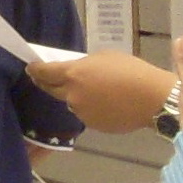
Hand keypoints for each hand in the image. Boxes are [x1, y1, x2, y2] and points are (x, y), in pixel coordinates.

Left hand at [27, 51, 174, 133]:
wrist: (152, 98)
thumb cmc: (132, 72)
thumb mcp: (105, 58)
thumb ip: (85, 65)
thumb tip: (78, 72)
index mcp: (73, 75)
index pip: (44, 72)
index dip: (35, 70)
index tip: (30, 68)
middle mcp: (71, 96)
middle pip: (51, 90)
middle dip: (46, 83)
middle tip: (43, 78)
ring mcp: (81, 113)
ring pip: (70, 103)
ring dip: (74, 96)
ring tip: (92, 90)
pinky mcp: (92, 125)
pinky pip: (86, 113)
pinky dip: (90, 108)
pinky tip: (106, 103)